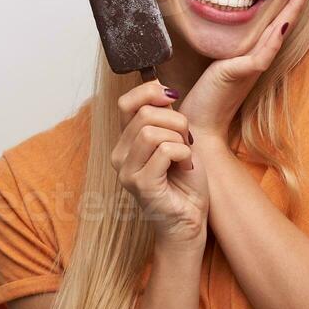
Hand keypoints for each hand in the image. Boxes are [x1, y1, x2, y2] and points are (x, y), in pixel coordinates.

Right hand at [111, 79, 207, 244]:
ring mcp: (127, 172)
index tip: (172, 97)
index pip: (125, 103)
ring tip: (185, 155)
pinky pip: (164, 151)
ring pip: (152, 131)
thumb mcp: (175, 139)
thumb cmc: (183, 182)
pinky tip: (186, 167)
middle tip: (187, 140)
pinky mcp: (141, 185)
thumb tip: (162, 88)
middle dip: (176, 121)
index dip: (150, 92)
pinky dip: (183, 154)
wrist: (189, 220)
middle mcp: (119, 156)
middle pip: (145, 114)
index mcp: (125, 142)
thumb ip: (164, 117)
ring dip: (179, 139)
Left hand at [177, 0, 308, 145]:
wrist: (199, 124)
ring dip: (295, 7)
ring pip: (279, 31)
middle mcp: (259, 56)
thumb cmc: (207, 96)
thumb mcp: (219, 62)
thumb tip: (224, 19)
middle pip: (286, 20)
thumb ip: (229, 47)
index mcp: (255, 51)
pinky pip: (262, 54)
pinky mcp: (241, 74)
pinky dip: (274, 38)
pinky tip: (283, 22)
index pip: (278, 18)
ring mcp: (253, 65)